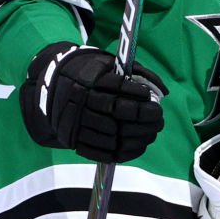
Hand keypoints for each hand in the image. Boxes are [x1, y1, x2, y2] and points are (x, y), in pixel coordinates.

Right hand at [19, 42, 166, 162]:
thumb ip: (140, 74)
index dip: (138, 95)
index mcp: (90, 79)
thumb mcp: (113, 66)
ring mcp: (75, 123)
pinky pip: (101, 152)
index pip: (117, 87)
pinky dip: (124, 152)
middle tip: (159, 118)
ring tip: (152, 132)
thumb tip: (163, 92)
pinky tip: (139, 145)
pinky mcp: (73, 140)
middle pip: (116, 112)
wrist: (56, 87)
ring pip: (111, 135)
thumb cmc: (95, 75)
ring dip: (138, 136)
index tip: (153, 100)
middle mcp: (80, 101)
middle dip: (144, 117)